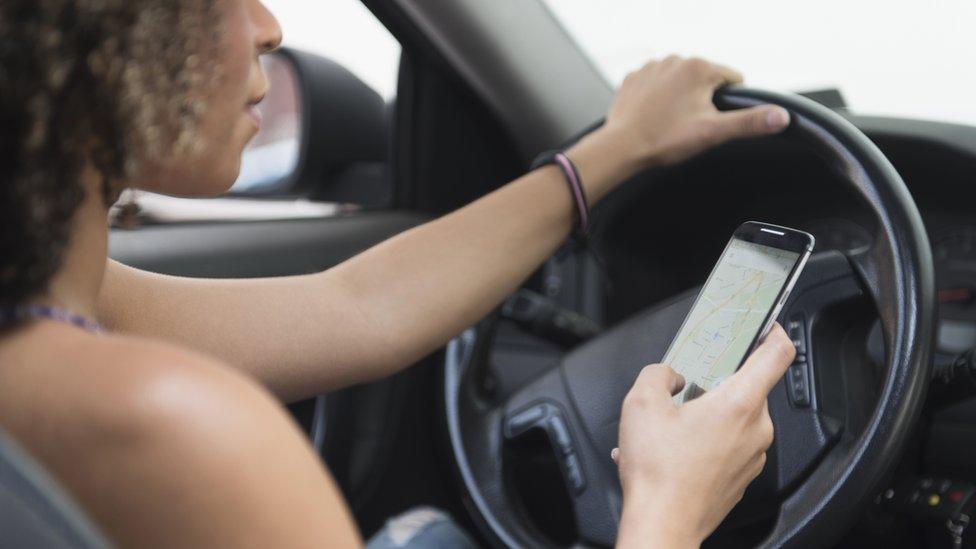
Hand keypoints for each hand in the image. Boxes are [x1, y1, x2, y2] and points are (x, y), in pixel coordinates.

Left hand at [602, 55, 789, 170]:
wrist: (621, 147)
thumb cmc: (664, 140)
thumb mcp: (713, 133)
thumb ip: (749, 122)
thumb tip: (781, 116)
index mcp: (699, 68)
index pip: (733, 80)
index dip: (728, 103)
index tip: (712, 120)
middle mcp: (675, 59)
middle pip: (705, 81)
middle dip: (703, 101)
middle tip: (688, 126)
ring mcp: (652, 67)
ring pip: (680, 83)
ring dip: (681, 99)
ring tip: (669, 123)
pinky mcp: (634, 77)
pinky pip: (656, 86)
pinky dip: (658, 99)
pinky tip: (653, 116)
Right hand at [613, 324, 795, 547]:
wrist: (662, 524)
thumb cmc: (658, 473)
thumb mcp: (641, 403)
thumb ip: (658, 374)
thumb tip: (668, 375)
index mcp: (739, 403)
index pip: (778, 353)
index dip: (773, 330)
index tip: (764, 324)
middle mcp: (755, 429)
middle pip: (749, 386)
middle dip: (718, 381)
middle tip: (689, 383)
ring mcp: (752, 456)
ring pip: (736, 418)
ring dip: (708, 413)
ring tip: (672, 425)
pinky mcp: (742, 477)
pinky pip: (729, 445)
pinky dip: (705, 440)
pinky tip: (673, 449)